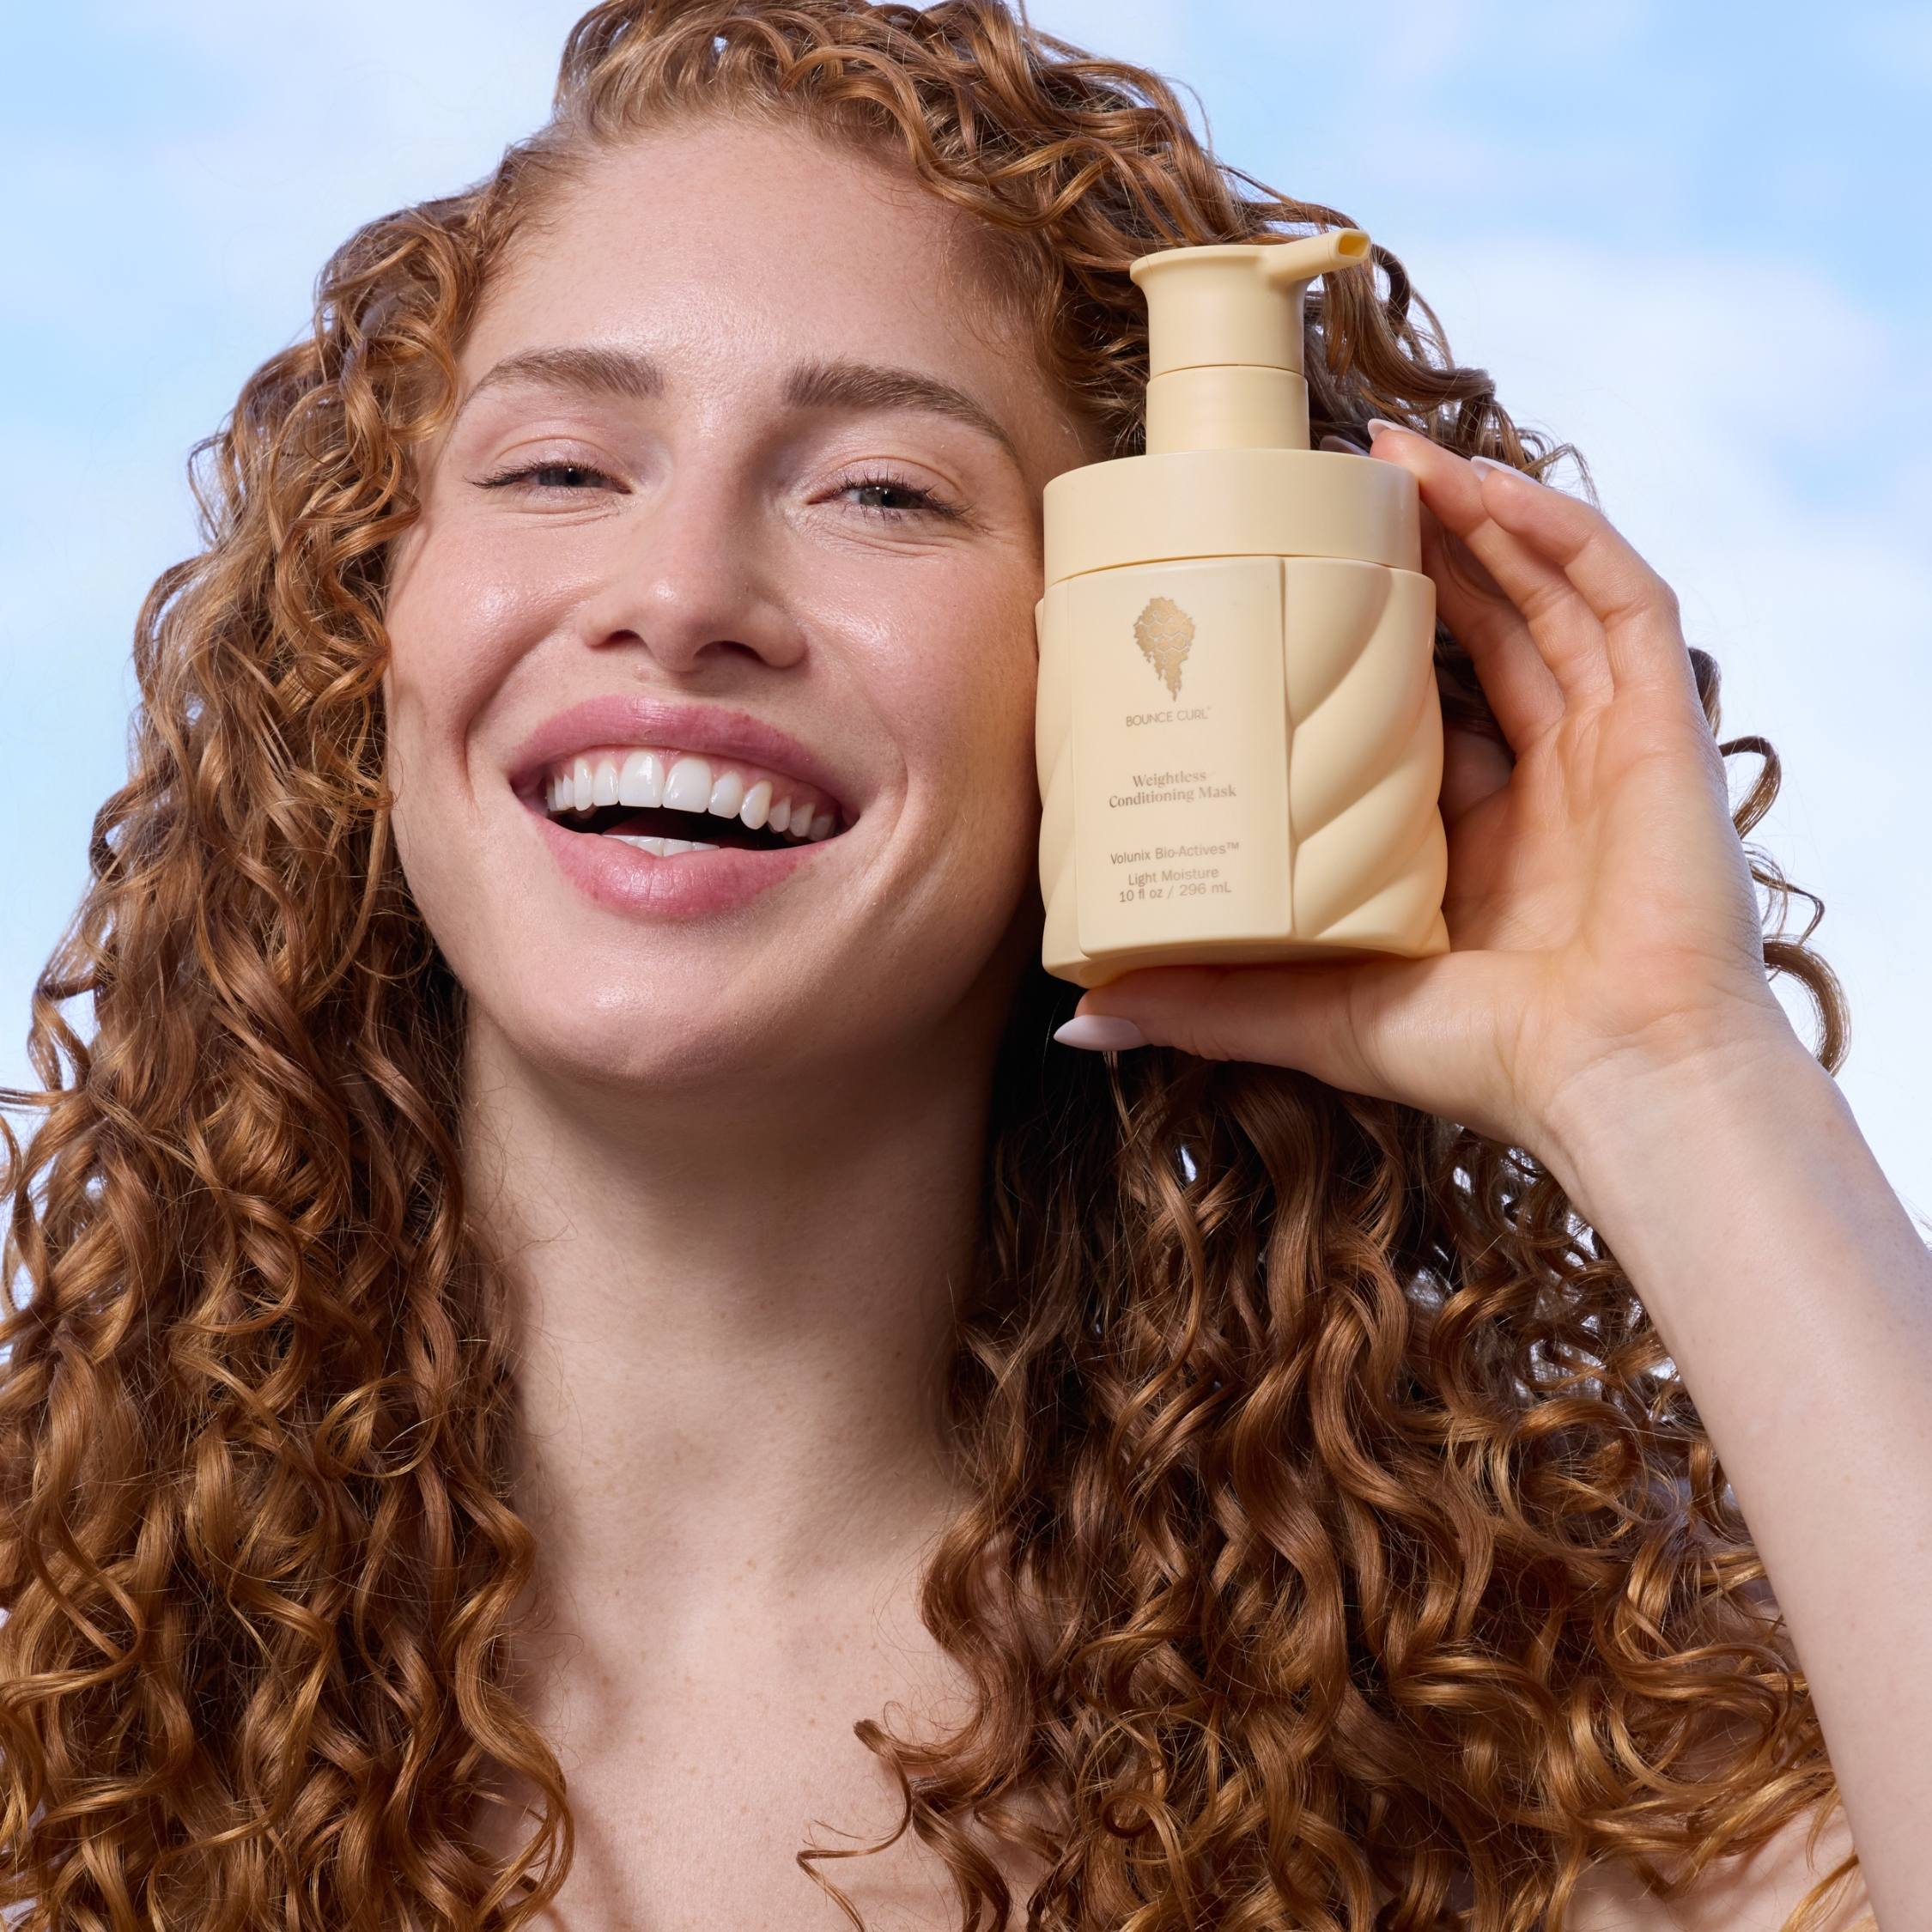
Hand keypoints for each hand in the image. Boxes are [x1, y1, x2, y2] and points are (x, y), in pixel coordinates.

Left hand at [1057, 421, 1801, 1155]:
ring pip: (1541, 591)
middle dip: (1412, 548)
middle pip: (1481, 625)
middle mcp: (1542, 776)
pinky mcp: (1666, 725)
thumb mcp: (1315, 1011)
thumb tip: (1075, 1017)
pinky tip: (1480, 486)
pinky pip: (1619, 596)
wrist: (1618, 1084)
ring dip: (1472, 514)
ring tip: (1385, 457)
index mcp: (1472, 834)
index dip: (1353, 636)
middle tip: (1322, 485)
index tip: (1272, 582)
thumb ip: (1206, 1001)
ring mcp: (1609, 743)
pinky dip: (1556, 531)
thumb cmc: (1483, 1060)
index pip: (1412, 702)